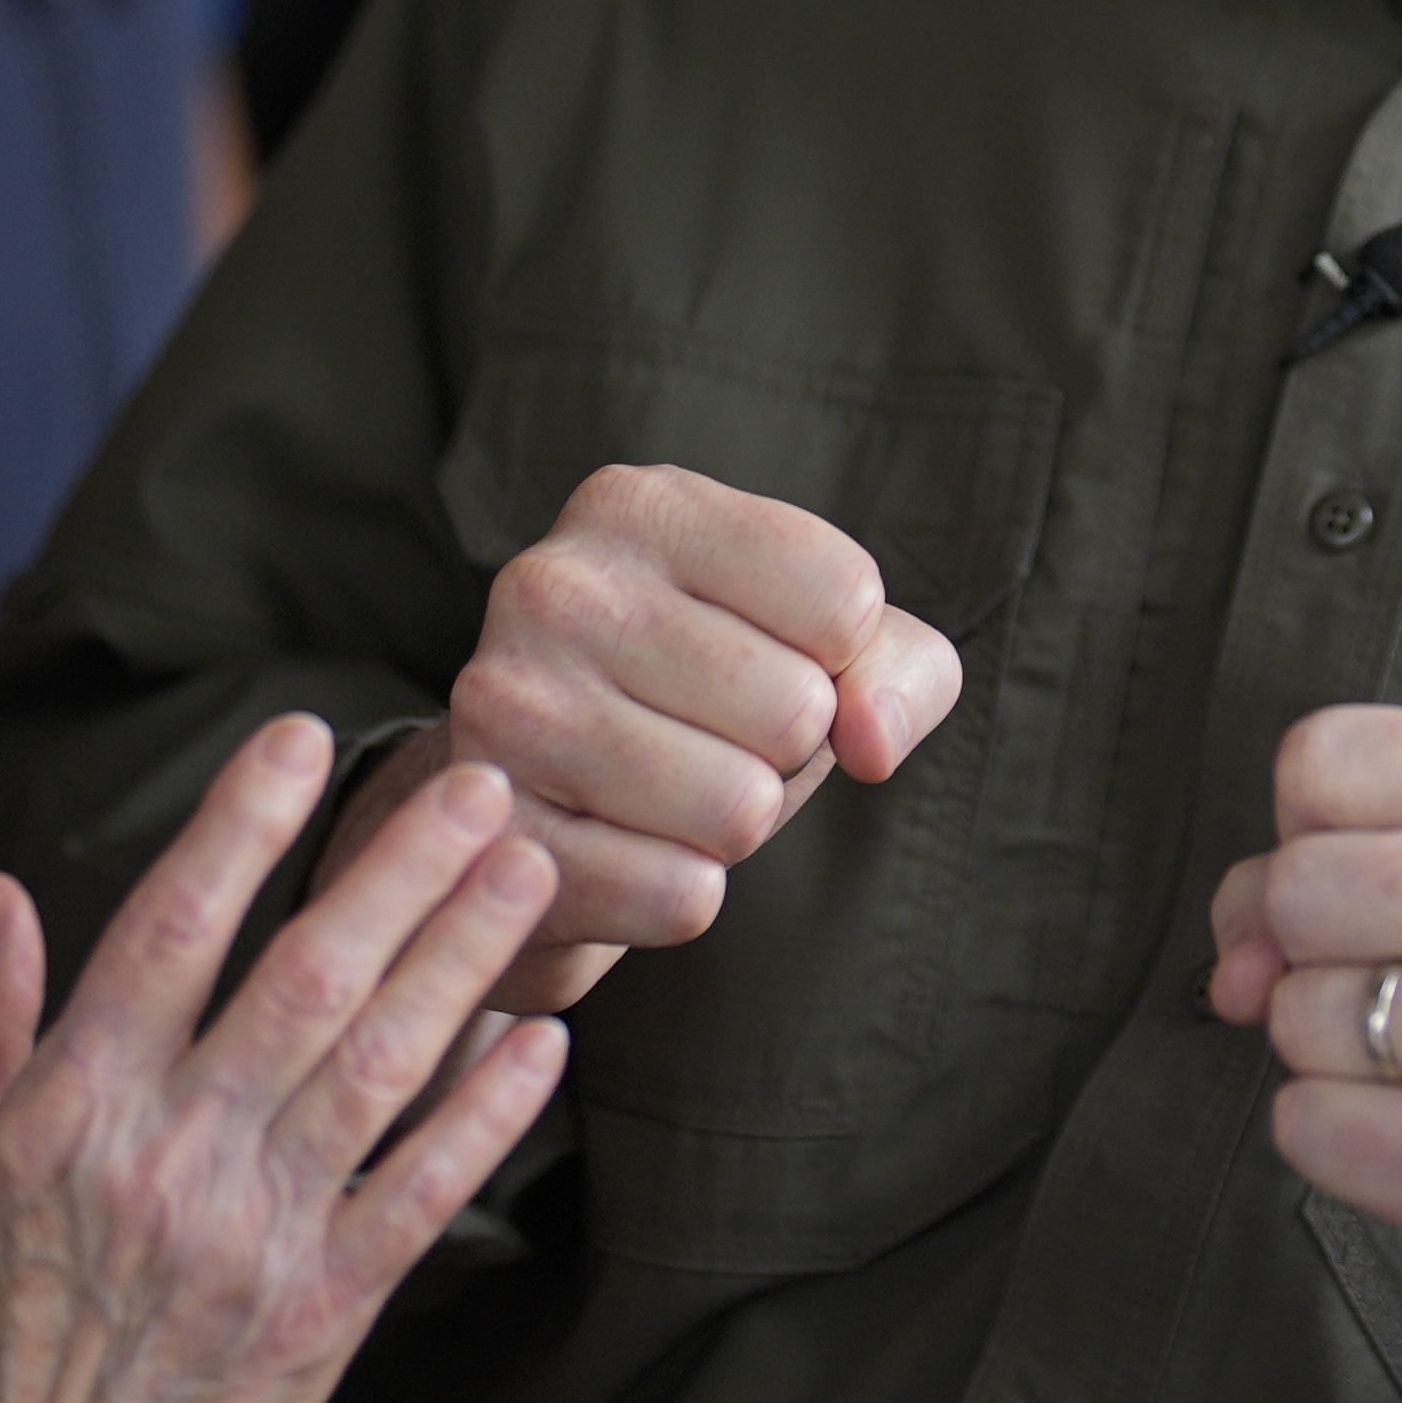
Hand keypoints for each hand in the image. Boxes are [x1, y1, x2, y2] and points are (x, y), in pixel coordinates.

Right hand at [0, 714, 566, 1402]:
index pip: (168, 930)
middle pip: (304, 980)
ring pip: (379, 1068)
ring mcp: (255, 1237)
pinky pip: (422, 1194)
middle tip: (478, 778)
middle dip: (398, 869)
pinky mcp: (322, 1312)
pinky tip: (538, 1036)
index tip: (305, 736)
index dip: (241, 824)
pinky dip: (484, 1113)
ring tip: (526, 866)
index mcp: (69, 1109)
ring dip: (461, 957)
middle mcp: (171, 1159)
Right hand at [354, 463, 961, 1011]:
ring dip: (735, 827)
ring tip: (669, 792)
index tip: (770, 659)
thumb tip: (871, 739)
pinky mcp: (501, 832)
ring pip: (741, 811)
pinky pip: (678, 897)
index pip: (846, 599)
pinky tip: (628, 855)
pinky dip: (682, 895)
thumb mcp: (820, 644)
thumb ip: (900, 668)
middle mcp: (554, 585)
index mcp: (636, 505)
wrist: (539, 806)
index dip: (838, 660)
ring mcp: (508, 709)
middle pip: (797, 712)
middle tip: (711, 739)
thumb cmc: (706, 701)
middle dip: (784, 751)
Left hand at [1204, 706, 1401, 1402]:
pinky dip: (1341, 1146)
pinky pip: (1314, 1126)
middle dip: (1315, 961)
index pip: (1321, 760)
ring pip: (1300, 1014)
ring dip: (1335, 1064)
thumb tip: (1238, 963)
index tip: (1378, 900)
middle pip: (1299, 887)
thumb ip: (1322, 875)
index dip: (1309, 838)